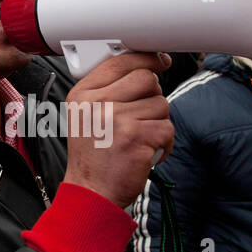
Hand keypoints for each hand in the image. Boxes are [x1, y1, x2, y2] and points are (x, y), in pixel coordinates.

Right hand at [62, 51, 173, 207]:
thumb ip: (107, 91)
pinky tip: (148, 152)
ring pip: (161, 104)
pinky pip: (167, 128)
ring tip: (140, 140)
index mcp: (83, 94)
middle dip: (152, 96)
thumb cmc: (93, 156)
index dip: (146, 58)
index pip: (119, 62)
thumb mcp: (85, 116)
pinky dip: (164, 143)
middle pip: (146, 79)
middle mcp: (98, 104)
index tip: (160, 61)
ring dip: (158, 123)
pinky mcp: (137, 138)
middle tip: (142, 117)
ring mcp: (117, 120)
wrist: (91, 193)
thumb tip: (145, 68)